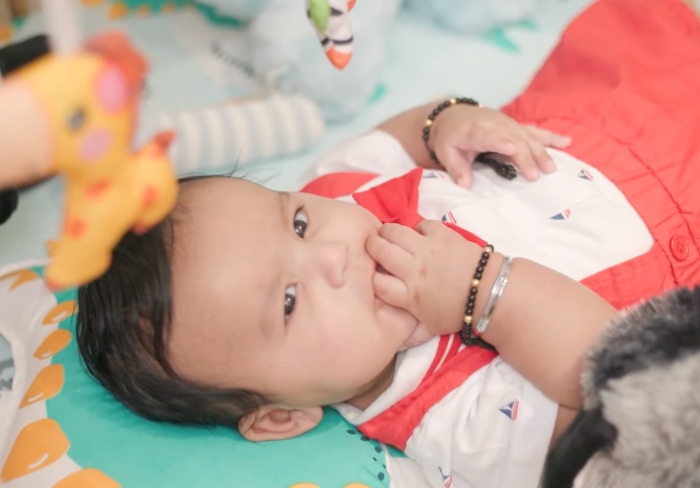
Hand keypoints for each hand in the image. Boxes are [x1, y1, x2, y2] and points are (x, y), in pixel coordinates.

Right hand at [366, 221, 477, 342]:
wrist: (488, 292)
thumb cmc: (457, 312)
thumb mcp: (427, 325)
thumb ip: (405, 321)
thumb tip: (386, 319)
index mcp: (409, 295)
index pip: (375, 281)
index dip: (368, 277)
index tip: (371, 275)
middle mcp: (414, 269)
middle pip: (379, 250)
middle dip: (371, 248)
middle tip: (375, 249)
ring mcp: (428, 249)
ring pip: (394, 231)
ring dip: (387, 233)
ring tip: (389, 238)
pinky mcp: (442, 234)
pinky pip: (419, 224)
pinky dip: (416, 230)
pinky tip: (419, 238)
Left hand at [430, 104, 570, 187]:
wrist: (453, 116)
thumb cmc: (450, 138)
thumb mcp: (446, 152)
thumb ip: (456, 168)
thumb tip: (466, 185)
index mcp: (476, 131)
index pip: (491, 136)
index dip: (502, 142)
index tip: (513, 150)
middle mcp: (495, 125)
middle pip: (514, 139)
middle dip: (526, 156)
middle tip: (535, 176)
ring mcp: (508, 124)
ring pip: (528, 136)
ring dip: (541, 151)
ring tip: (551, 168)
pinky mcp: (516, 126)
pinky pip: (535, 131)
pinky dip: (550, 137)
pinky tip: (567, 142)